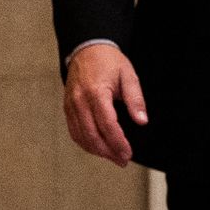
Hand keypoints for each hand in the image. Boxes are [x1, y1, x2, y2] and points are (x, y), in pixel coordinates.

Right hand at [64, 44, 148, 166]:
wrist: (87, 49)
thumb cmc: (109, 62)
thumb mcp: (129, 76)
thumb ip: (136, 99)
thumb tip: (142, 121)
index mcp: (96, 93)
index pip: (107, 125)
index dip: (118, 142)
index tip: (127, 153)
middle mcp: (79, 101)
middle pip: (92, 134)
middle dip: (108, 151)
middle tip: (122, 160)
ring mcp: (71, 105)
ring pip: (81, 135)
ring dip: (96, 150)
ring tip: (112, 157)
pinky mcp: (67, 107)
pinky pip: (74, 130)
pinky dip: (85, 142)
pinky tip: (97, 148)